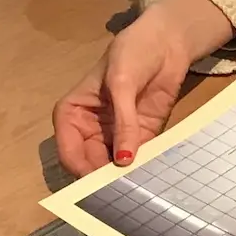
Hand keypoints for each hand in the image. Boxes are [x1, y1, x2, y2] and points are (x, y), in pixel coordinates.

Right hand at [54, 0, 235, 174]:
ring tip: (136, 189)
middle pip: (89, 166)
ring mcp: (114, 136)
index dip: (82, 170)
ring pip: (112, 168)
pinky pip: (137, 161)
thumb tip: (123, 160)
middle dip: (103, 180)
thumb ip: (123, 121)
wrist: (167, 42)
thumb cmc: (132, 53)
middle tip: (121, 193)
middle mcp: (88, 130)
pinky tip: (150, 178)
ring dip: (123, 178)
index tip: (100, 183)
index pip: (69, 152)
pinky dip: (141, 170)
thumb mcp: (122, 82)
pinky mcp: (139, 138)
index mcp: (71, 115)